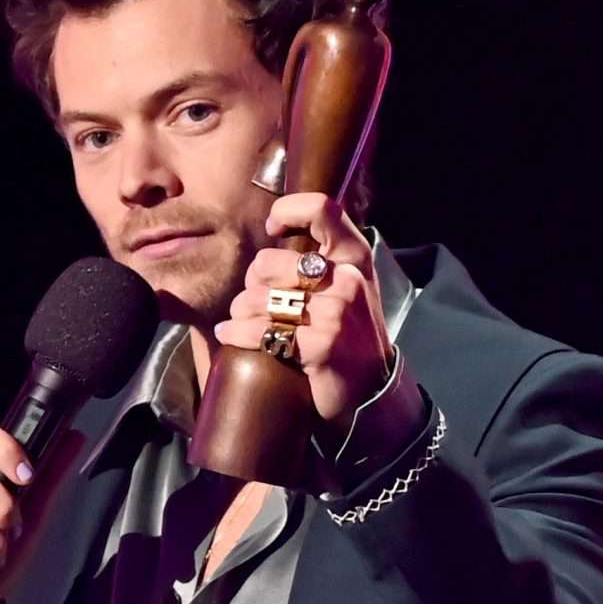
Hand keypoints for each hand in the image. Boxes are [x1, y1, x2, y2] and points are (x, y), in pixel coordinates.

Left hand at [212, 193, 392, 437]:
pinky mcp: (321, 344)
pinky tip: (230, 335)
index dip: (288, 212)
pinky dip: (237, 334)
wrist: (372, 393)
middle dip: (250, 284)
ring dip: (241, 313)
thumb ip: (322, 260)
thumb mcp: (347, 288)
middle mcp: (347, 279)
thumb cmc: (350, 337)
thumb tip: (274, 233)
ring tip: (245, 323)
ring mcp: (336, 311)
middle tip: (255, 301)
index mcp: (355, 257)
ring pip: (256, 298)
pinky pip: (258, 330)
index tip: (273, 229)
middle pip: (268, 262)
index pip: (321, 209)